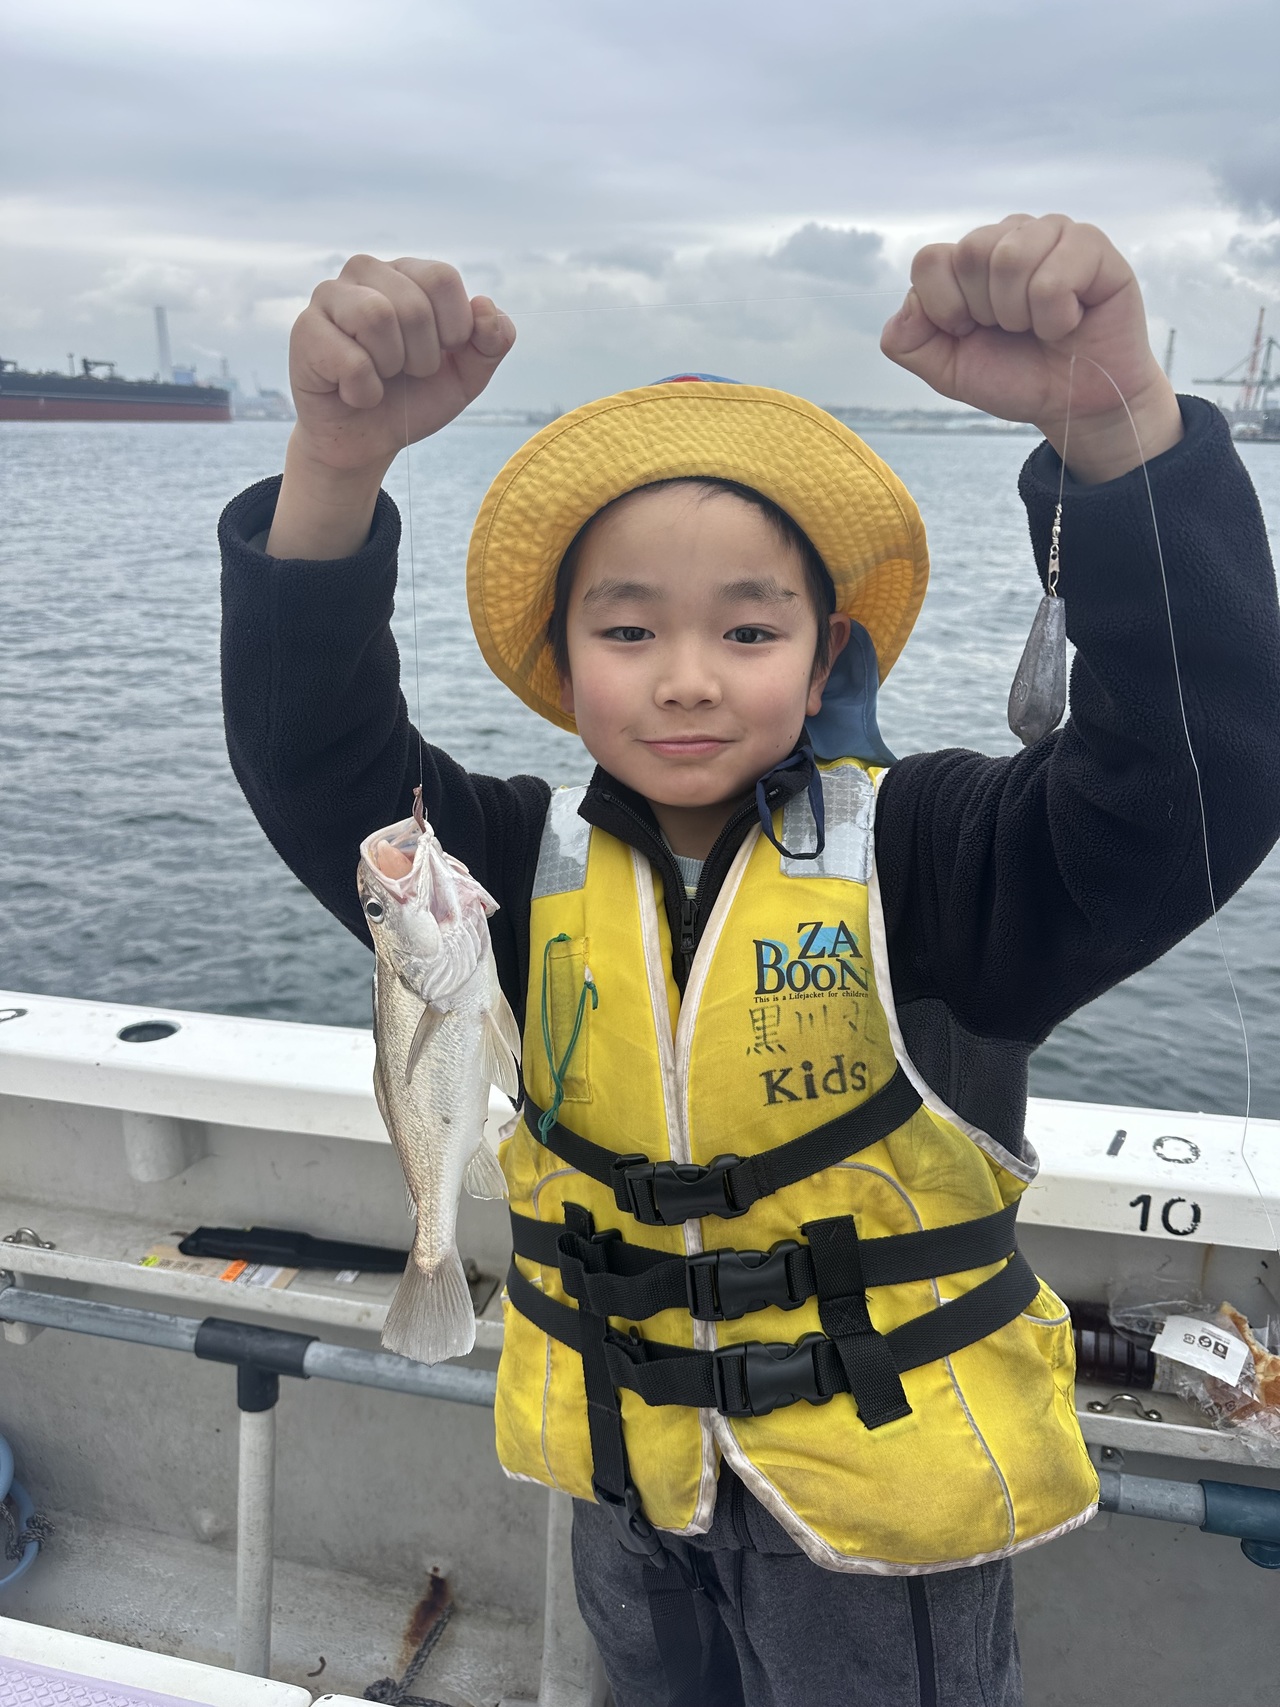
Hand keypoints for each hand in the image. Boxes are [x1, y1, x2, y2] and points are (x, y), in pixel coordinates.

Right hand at [267, 256, 514, 558]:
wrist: (367, 441)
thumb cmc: (415, 398)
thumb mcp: (467, 376)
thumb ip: (492, 342)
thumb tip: (485, 307)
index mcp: (409, 274)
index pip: (442, 277)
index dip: (453, 329)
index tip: (441, 355)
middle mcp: (367, 272)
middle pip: (413, 303)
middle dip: (421, 357)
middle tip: (404, 372)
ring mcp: (330, 296)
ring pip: (376, 316)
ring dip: (391, 367)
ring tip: (380, 376)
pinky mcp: (305, 329)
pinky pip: (350, 359)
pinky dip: (363, 391)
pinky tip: (353, 392)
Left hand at [881, 215, 1182, 482]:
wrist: (1074, 404)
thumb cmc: (1015, 378)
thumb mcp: (947, 370)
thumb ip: (908, 341)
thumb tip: (910, 302)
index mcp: (968, 259)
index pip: (930, 260)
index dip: (946, 308)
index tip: (971, 331)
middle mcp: (1009, 235)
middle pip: (971, 253)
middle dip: (987, 311)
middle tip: (1013, 329)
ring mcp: (1052, 233)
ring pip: (1012, 258)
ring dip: (1022, 314)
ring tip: (1041, 325)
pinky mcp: (1092, 245)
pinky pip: (1055, 276)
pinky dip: (1056, 317)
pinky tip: (1071, 320)